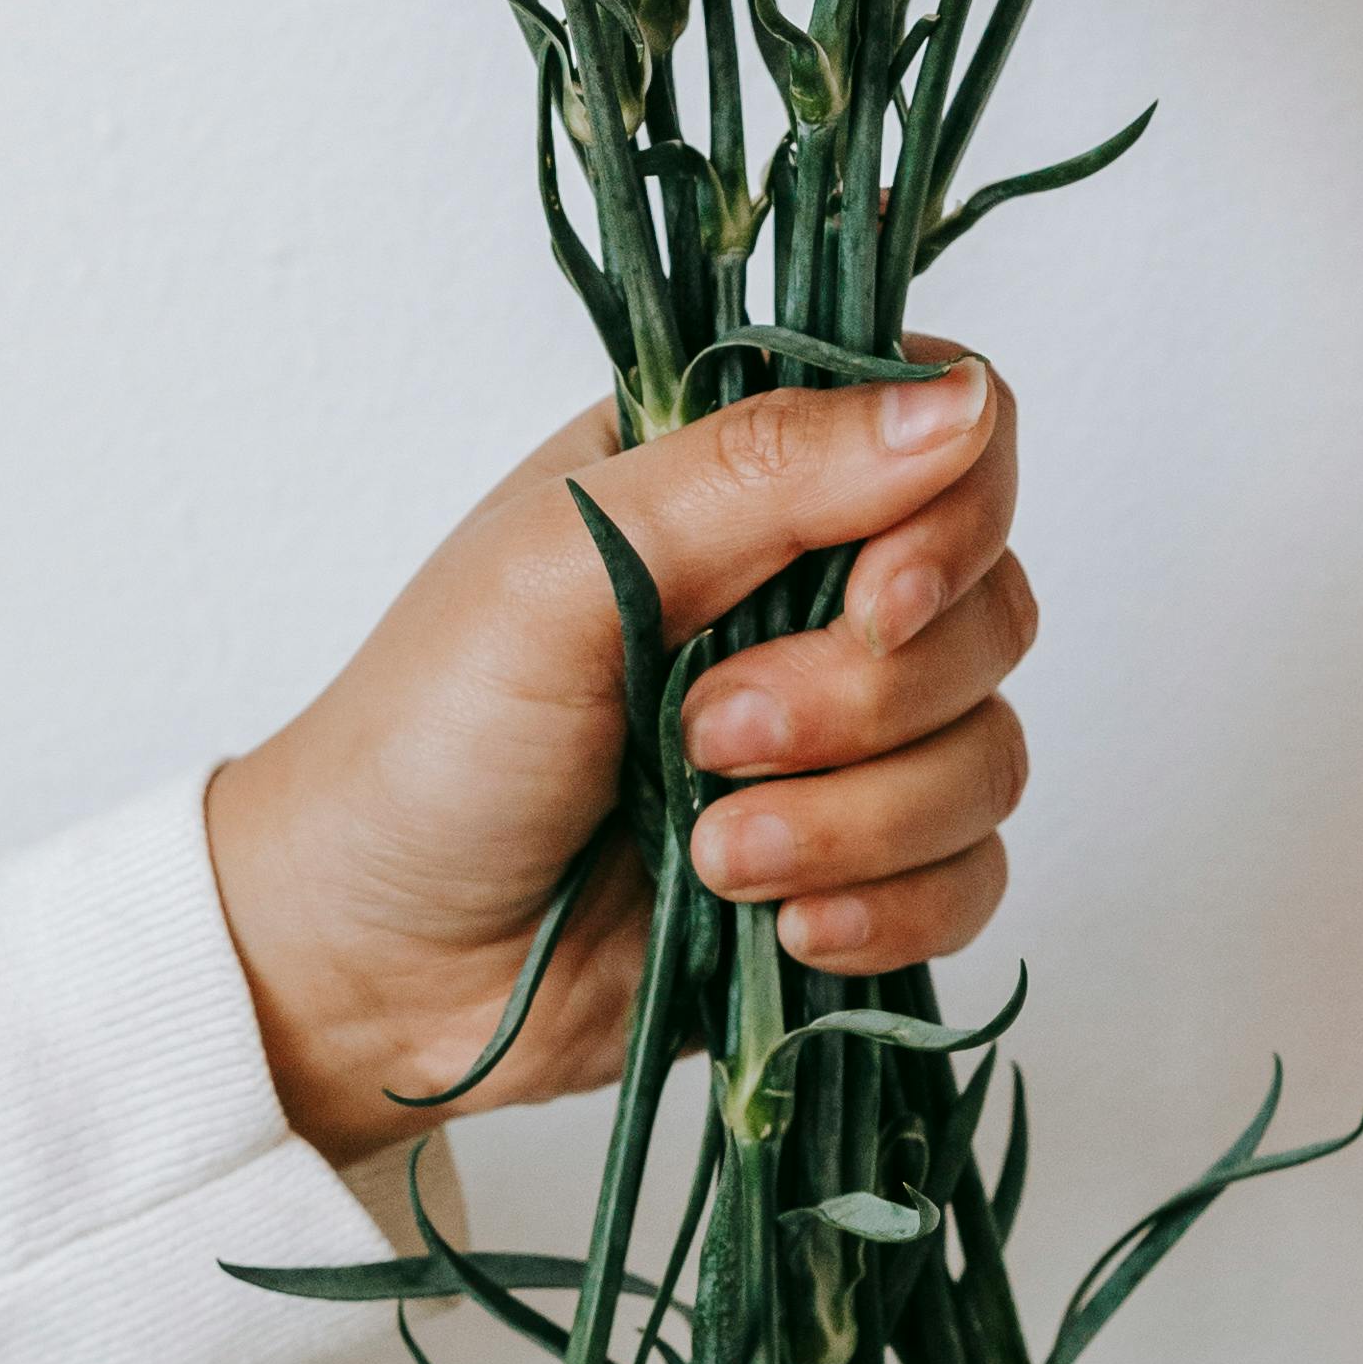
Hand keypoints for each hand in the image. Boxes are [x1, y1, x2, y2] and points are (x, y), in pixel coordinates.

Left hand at [206, 356, 1034, 1166]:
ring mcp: (842, 742)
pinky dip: (891, 912)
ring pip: (987, 755)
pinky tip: (784, 926)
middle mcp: (811, 595)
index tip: (874, 599)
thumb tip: (958, 405)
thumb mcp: (565, 568)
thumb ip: (762, 473)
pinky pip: (971, 880)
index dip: (954, 519)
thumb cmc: (427, 738)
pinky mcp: (853, 872)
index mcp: (741, 479)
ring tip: (712, 852)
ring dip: (855, 821)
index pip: (952, 438)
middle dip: (860, 699)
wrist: (371, 958)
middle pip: (991, 608)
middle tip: (703, 735)